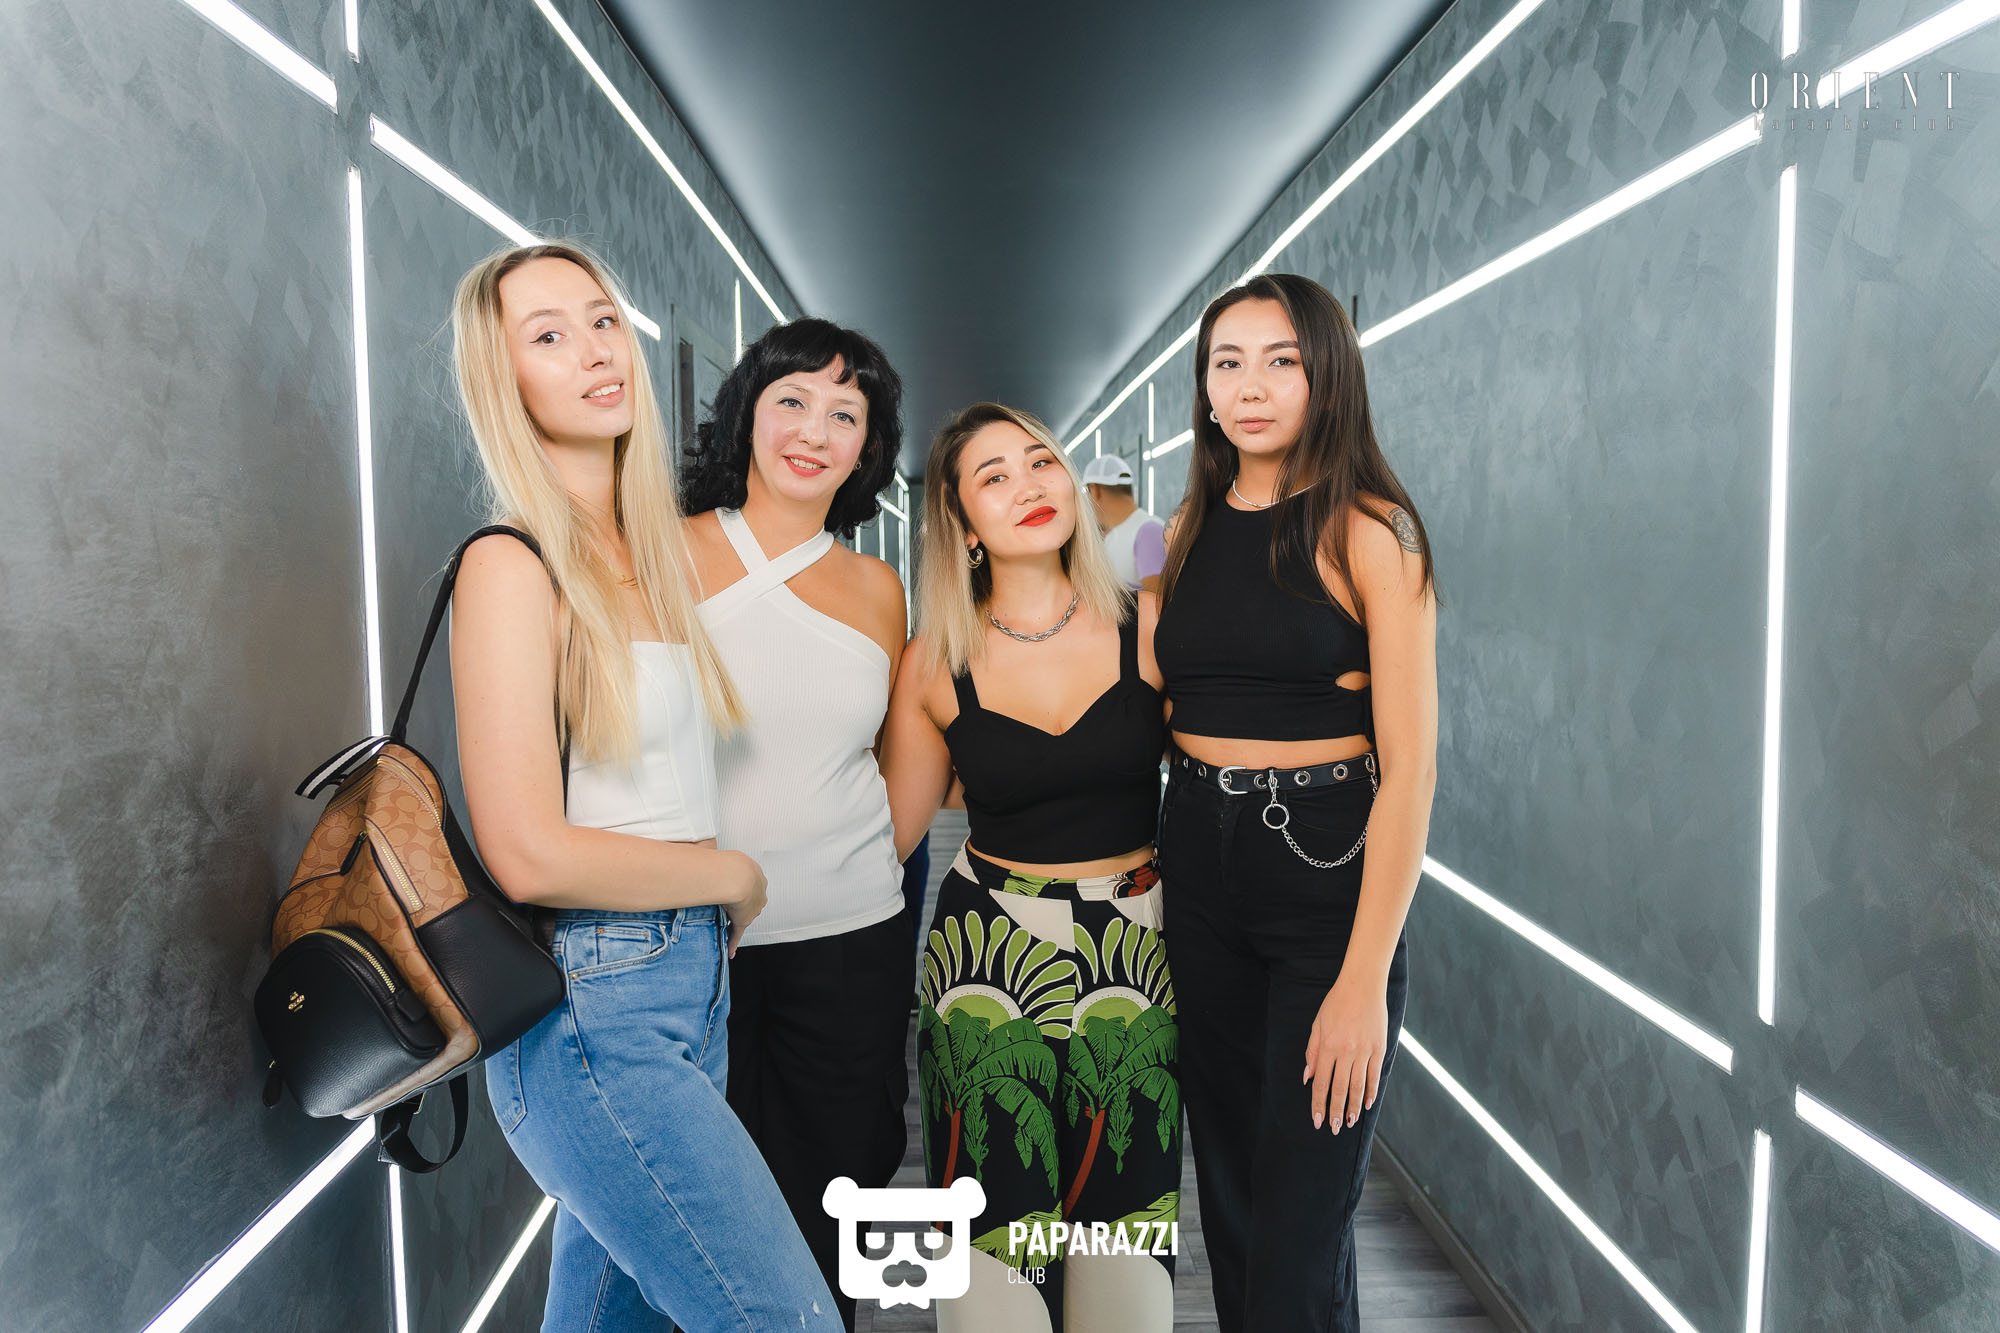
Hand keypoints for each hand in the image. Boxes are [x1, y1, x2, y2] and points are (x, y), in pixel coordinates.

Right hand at [717, 851, 766, 957]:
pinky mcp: (743, 920)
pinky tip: (729, 951)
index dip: (737, 887)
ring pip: (742, 915)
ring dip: (733, 920)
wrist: (736, 877)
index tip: (729, 889)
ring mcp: (752, 907)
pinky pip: (737, 933)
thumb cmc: (728, 864)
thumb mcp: (723, 854)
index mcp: (754, 874)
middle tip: (725, 906)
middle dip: (738, 904)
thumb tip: (700, 852)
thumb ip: (712, 856)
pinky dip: (733, 942)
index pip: (747, 883)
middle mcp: (758, 891)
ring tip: (723, 924)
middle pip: (748, 901)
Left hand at [1303, 970, 1388, 1132]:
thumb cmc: (1336, 1003)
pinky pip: (1375, 1075)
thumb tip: (1307, 1076)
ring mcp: (1364, 1051)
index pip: (1321, 1083)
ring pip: (1358, 1086)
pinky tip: (1366, 1104)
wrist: (1362, 985)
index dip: (1318, 1104)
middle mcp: (1346, 1052)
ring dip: (1352, 1107)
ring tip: (1348, 1122)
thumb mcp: (1317, 1024)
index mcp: (1328, 1046)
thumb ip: (1312, 1051)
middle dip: (1335, 1111)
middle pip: (1339, 1089)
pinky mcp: (1379, 1048)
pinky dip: (1371, 1092)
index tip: (1317, 1120)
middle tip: (1333, 1128)